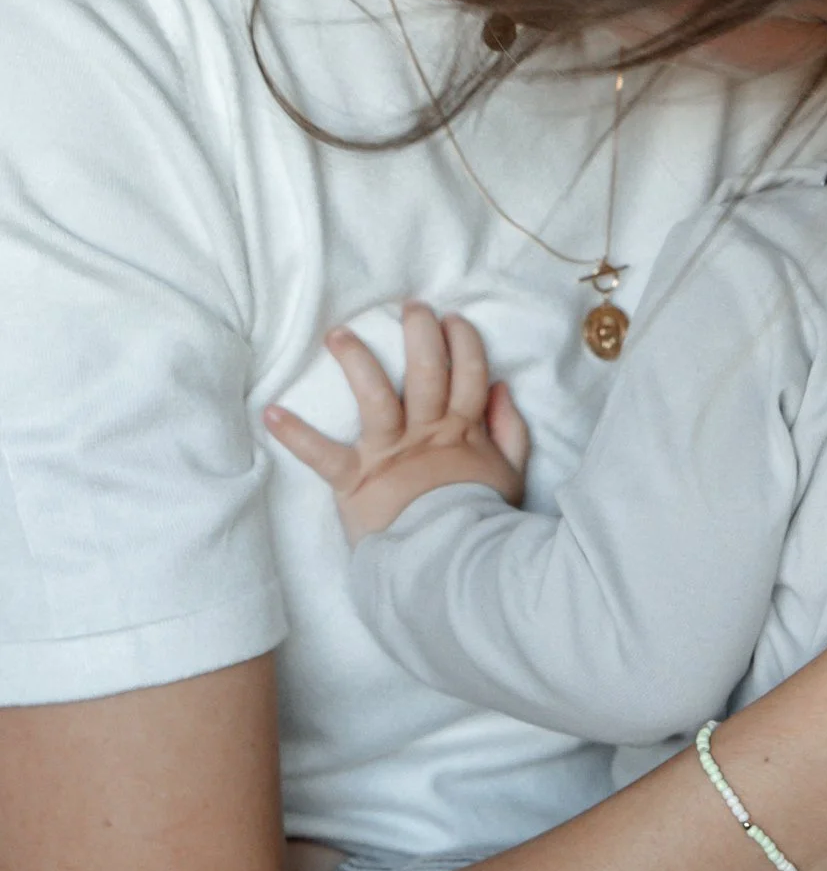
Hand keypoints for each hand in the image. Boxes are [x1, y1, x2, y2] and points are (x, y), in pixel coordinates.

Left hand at [264, 305, 530, 542]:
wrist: (452, 564)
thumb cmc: (481, 522)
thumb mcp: (510, 475)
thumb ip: (510, 431)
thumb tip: (501, 388)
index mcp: (463, 431)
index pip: (468, 374)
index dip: (463, 343)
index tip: (453, 320)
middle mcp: (426, 432)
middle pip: (427, 371)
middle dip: (419, 333)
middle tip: (410, 306)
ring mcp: (389, 453)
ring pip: (375, 396)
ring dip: (356, 361)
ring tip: (338, 334)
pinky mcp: (356, 480)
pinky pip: (322, 455)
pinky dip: (296, 436)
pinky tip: (271, 414)